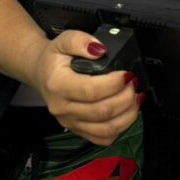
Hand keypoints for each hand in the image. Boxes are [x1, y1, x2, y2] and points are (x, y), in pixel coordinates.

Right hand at [34, 30, 141, 145]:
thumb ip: (80, 41)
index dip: (114, 83)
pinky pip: (103, 138)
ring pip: (106, 128)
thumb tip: (100, 49)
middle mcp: (62, 108)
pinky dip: (121, 128)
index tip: (127, 74)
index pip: (90, 90)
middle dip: (126, 97)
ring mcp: (70, 122)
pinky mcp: (78, 130)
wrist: (43, 74)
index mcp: (58, 85)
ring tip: (136, 97)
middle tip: (134, 83)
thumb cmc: (55, 59)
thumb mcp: (63, 40)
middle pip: (102, 111)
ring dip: (128, 114)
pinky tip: (128, 112)